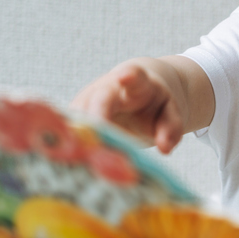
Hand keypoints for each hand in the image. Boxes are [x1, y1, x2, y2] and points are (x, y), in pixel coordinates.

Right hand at [71, 59, 185, 152]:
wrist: (136, 92)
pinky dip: (68, 146)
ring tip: (83, 159)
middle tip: (95, 140)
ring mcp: (87, 100)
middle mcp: (107, 88)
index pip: (134, 77)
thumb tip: (165, 149)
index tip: (126, 76)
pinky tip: (70, 161)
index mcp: (138, 85)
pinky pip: (67, 130)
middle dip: (96, 116)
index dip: (130, 76)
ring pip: (78, 117)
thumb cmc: (155, 105)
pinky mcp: (74, 116)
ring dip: (78, 137)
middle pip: (99, 99)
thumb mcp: (170, 113)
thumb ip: (170, 128)